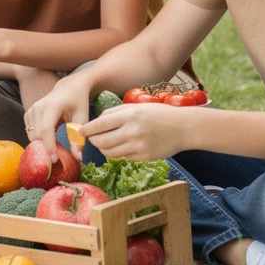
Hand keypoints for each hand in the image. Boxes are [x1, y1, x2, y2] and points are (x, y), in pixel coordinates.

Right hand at [23, 76, 91, 155]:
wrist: (69, 87)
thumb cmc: (78, 102)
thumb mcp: (82, 118)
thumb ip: (79, 138)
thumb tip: (77, 158)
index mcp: (52, 105)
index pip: (46, 130)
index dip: (49, 146)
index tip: (55, 160)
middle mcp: (38, 106)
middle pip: (37, 135)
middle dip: (46, 148)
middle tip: (58, 156)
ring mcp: (31, 109)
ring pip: (31, 135)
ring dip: (42, 144)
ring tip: (56, 146)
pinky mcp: (28, 113)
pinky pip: (29, 131)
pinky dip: (38, 138)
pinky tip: (50, 137)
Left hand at [80, 103, 196, 160]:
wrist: (183, 128)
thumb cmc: (158, 114)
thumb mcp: (137, 107)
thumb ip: (115, 113)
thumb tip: (96, 121)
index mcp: (130, 116)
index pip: (100, 125)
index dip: (87, 130)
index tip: (80, 131)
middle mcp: (133, 132)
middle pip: (102, 142)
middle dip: (93, 141)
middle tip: (92, 139)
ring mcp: (139, 146)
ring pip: (110, 152)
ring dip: (104, 148)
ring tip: (106, 142)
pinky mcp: (144, 157)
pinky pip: (124, 157)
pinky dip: (119, 152)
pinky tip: (124, 146)